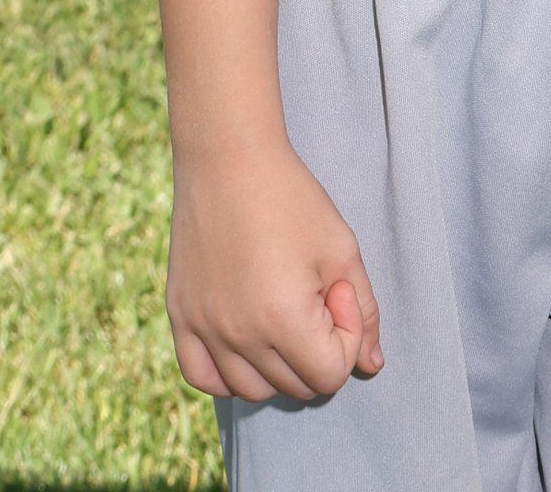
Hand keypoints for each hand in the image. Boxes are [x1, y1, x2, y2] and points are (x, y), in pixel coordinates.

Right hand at [166, 135, 383, 400]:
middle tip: (313, 293)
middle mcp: (238, 335)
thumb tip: (371, 365)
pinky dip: (229, 373)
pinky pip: (203, 379)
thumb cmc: (291, 199)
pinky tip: (247, 338)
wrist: (228, 160)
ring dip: (279, 365)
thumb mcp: (341, 249)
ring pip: (252, 391)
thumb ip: (363, 310)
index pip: (330, 375)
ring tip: (284, 311)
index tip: (338, 291)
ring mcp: (203, 330)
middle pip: (294, 386)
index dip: (347, 336)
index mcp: (282, 318)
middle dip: (317, 349)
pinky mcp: (179, 319)